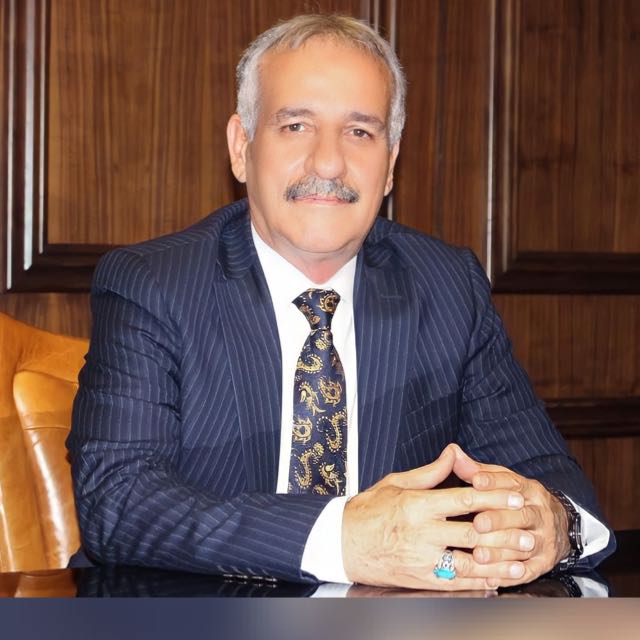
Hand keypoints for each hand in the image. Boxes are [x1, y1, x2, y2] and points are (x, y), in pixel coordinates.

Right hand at [341, 444, 526, 589]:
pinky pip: (456, 583)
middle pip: (473, 532)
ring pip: (470, 562)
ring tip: (523, 558)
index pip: (464, 499)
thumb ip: (430, 471)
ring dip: (499, 561)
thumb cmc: (369, 510)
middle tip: (530, 528)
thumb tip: (454, 453)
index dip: (494, 497)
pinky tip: (498, 579)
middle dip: (504, 530)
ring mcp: (422, 559)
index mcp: (417, 505)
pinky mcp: (421, 579)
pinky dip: (480, 582)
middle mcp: (422, 533)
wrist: (342, 543)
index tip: (517, 495)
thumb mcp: (396, 482)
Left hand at [452, 445, 570, 587]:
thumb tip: (452, 452)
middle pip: (522, 515)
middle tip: (477, 524)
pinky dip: (510, 575)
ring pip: (525, 545)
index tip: (476, 482)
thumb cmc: (517, 500)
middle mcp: (540, 513)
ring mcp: (544, 538)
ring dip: (501, 551)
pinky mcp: (544, 562)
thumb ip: (478, 470)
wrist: (558, 524)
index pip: (513, 483)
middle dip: (499, 519)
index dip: (494, 481)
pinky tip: (491, 578)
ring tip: (479, 555)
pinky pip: (528, 570)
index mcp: (529, 489)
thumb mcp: (503, 481)